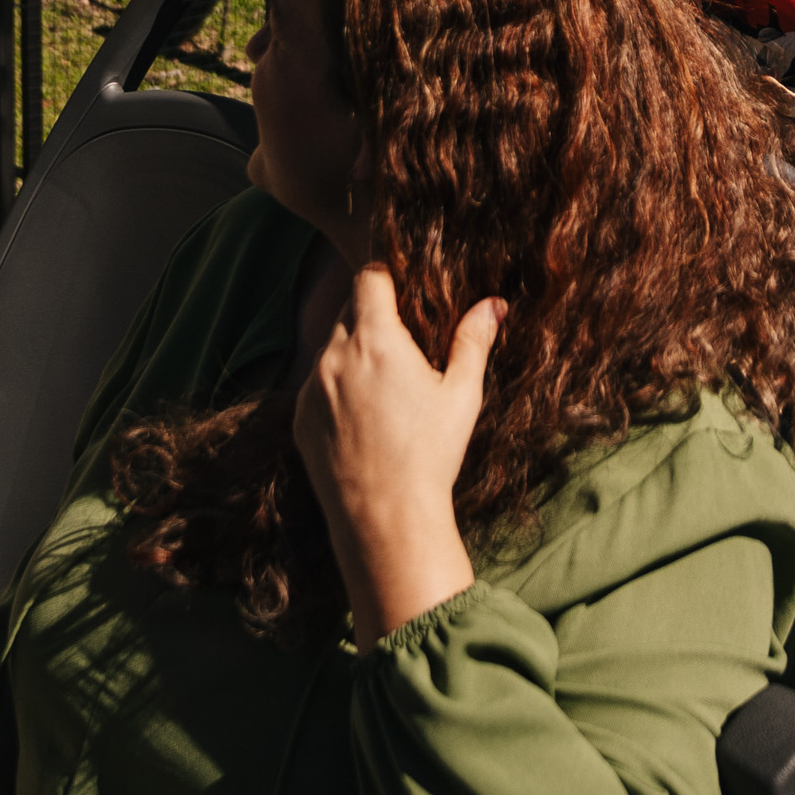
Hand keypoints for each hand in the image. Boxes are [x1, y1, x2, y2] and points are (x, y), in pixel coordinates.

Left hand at [292, 260, 504, 641]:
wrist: (384, 518)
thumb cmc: (430, 455)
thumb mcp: (462, 395)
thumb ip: (474, 341)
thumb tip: (494, 304)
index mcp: (376, 340)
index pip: (369, 277)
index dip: (387, 277)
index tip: (404, 292)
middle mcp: (335, 356)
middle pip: (348, 311)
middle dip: (373, 317)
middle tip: (404, 343)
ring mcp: (311, 388)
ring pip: (330, 348)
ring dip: (353, 353)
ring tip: (386, 387)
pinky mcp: (299, 418)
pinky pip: (316, 385)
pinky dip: (336, 388)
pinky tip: (364, 418)